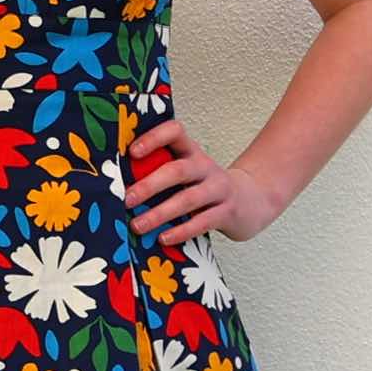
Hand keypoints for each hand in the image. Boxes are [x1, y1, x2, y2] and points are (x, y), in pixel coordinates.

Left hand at [124, 119, 280, 243]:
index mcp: (191, 152)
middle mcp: (205, 167)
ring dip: (160, 213)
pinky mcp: (227, 212)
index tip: (132, 152)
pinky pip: (202, 222)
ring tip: (137, 225)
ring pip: (188, 199)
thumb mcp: (188, 172)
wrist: (252, 201)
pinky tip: (163, 238)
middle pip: (178, 171)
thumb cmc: (204, 187)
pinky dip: (181, 231)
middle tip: (126, 199)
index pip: (175, 132)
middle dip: (150, 185)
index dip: (154, 138)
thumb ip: (161, 172)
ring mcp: (218, 189)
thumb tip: (119, 184)